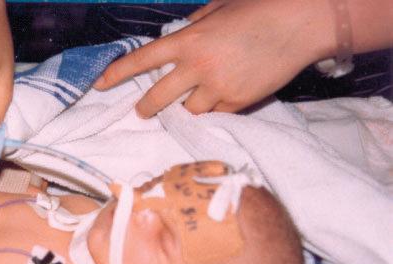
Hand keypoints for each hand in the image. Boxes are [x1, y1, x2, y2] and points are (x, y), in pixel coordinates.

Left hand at [95, 0, 333, 116]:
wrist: (302, 23)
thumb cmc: (260, 8)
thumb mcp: (218, 8)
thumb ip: (193, 24)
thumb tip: (178, 33)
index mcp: (189, 39)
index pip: (143, 60)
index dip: (118, 73)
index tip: (100, 85)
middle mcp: (197, 67)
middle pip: (158, 98)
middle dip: (146, 107)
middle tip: (143, 110)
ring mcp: (217, 88)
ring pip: (187, 111)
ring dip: (187, 107)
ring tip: (198, 97)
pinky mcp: (237, 103)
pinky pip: (215, 114)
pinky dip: (214, 109)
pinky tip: (225, 95)